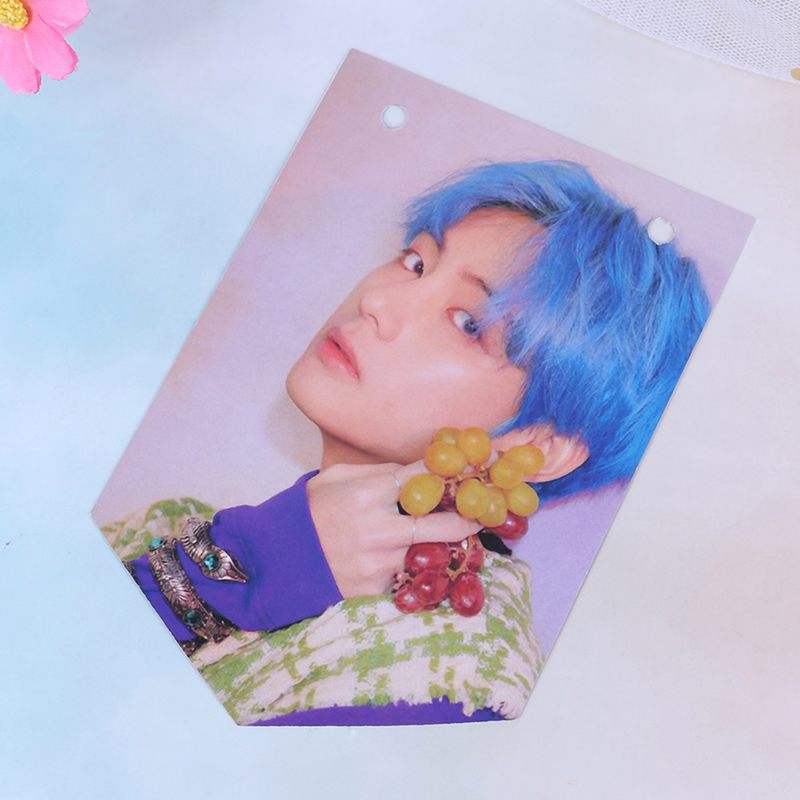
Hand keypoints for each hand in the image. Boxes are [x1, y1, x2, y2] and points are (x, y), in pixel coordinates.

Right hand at [306, 461, 480, 597]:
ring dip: (437, 547)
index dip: (453, 471)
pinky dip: (410, 570)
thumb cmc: (309, 512)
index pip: (423, 478)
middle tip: (481, 516)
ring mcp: (378, 563)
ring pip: (426, 553)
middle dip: (468, 518)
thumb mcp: (336, 478)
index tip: (474, 468)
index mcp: (368, 493)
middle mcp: (378, 529)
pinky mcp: (375, 590)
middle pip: (442, 522)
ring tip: (446, 541)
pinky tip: (406, 564)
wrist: (277, 559)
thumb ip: (376, 472)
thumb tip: (413, 472)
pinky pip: (405, 577)